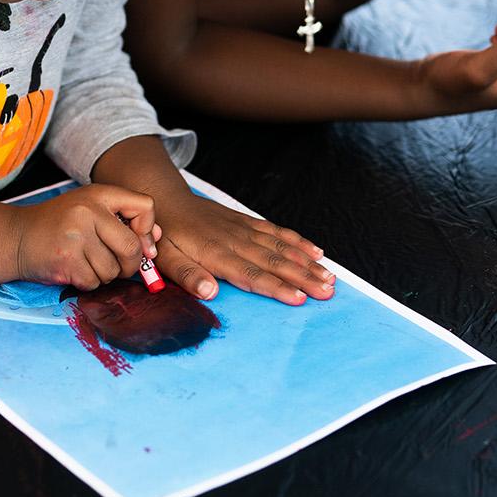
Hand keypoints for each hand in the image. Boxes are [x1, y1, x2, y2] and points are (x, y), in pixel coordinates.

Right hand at [15, 184, 156, 289]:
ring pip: (113, 270)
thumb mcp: (91, 211)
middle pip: (132, 247)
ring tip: (86, 263)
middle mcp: (88, 211)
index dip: (148, 229)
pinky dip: (88, 283)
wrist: (16, 237)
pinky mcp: (66, 260)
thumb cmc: (59, 225)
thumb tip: (156, 241)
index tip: (141, 243)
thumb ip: (125, 221)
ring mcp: (76, 236)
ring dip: (104, 275)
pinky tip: (74, 270)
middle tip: (117, 265)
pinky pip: (94, 282)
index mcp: (99, 194)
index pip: (145, 206)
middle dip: (130, 265)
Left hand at [140, 187, 334, 307]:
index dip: (276, 287)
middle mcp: (236, 241)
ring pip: (281, 247)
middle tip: (328, 291)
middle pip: (275, 262)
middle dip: (304, 277)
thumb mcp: (166, 259)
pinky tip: (315, 251)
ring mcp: (244, 229)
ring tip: (330, 276)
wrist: (166, 199)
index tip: (299, 298)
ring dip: (307, 262)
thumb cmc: (165, 236)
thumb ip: (187, 276)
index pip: (252, 275)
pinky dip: (297, 241)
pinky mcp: (247, 222)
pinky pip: (277, 231)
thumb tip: (210, 293)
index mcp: (216, 254)